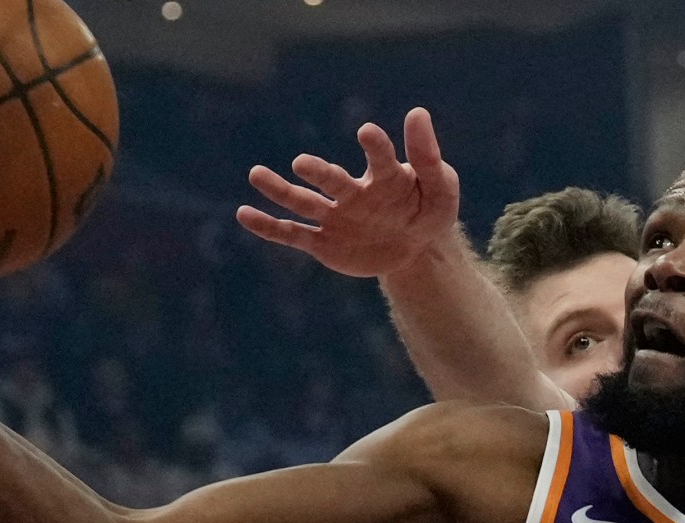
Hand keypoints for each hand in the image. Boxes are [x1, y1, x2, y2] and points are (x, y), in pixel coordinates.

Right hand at [236, 108, 461, 278]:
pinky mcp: (324, 244)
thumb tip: (417, 112)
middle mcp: (353, 193)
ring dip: (279, 190)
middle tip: (302, 163)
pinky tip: (244, 214)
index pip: (381, 159)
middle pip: (332, 181)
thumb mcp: (440, 190)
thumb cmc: (427, 210)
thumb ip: (427, 158)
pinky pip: (293, 235)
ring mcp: (336, 217)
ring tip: (256, 174)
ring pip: (303, 203)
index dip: (376, 147)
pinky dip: (269, 227)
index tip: (367, 133)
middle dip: (318, 172)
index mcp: (385, 178)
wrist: (415, 249)